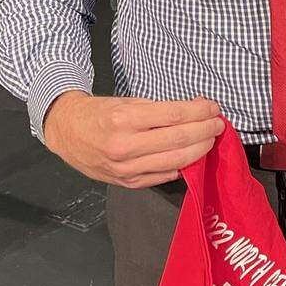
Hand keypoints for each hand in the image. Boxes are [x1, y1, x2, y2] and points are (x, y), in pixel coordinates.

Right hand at [43, 92, 223, 188]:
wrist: (67, 133)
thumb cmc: (99, 113)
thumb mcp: (125, 102)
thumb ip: (158, 109)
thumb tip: (194, 110)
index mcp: (124, 120)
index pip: (174, 116)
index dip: (199, 111)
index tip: (213, 107)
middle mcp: (125, 147)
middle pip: (179, 139)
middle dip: (205, 131)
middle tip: (218, 124)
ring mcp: (126, 169)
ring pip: (175, 161)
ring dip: (199, 149)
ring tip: (210, 139)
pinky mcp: (128, 183)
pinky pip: (163, 176)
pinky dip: (182, 166)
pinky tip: (192, 157)